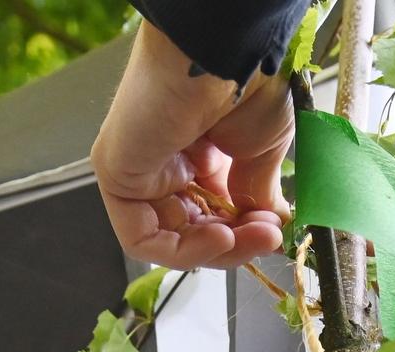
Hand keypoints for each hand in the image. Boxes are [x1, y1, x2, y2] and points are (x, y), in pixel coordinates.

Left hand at [91, 22, 291, 269]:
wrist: (228, 57)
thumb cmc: (249, 84)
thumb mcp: (265, 151)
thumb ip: (258, 194)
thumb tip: (267, 229)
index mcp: (200, 152)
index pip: (215, 214)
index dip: (246, 232)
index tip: (277, 229)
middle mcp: (166, 162)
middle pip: (194, 231)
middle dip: (237, 244)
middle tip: (269, 236)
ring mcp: (139, 169)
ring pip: (170, 239)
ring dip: (216, 250)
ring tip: (251, 236)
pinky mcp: (117, 176)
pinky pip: (140, 237)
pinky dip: (181, 250)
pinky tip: (219, 237)